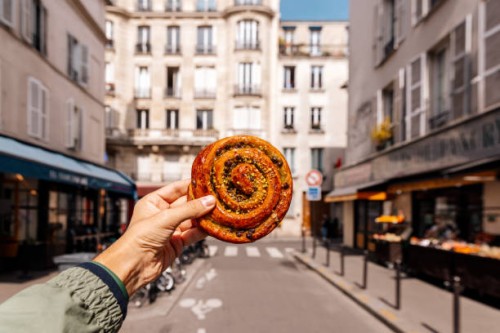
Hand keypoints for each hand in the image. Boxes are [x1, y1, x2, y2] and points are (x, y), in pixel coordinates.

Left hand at [94, 179, 214, 294]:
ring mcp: (170, 229)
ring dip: (204, 216)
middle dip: (201, 202)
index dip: (191, 185)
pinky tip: (212, 226)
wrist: (133, 266)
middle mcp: (162, 214)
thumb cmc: (138, 239)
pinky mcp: (177, 243)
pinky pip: (193, 233)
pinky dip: (202, 230)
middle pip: (186, 204)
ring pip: (191, 219)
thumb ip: (189, 209)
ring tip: (218, 211)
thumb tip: (208, 201)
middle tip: (217, 197)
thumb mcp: (165, 218)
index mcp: (153, 202)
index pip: (175, 189)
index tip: (206, 182)